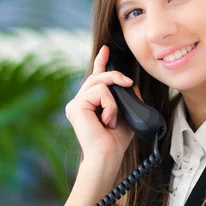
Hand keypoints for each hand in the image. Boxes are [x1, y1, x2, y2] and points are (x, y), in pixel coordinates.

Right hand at [65, 45, 142, 165]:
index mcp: (91, 103)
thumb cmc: (116, 140)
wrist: (108, 155)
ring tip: (113, 118)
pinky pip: (99, 92)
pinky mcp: (75, 106)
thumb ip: (128, 97)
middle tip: (128, 83)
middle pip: (98, 77)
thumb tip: (130, 84)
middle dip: (115, 76)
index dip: (101, 62)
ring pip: (100, 83)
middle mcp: (80, 102)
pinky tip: (107, 120)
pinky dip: (109, 105)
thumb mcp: (127, 113)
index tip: (106, 50)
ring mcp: (75, 103)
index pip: (95, 78)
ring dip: (114, 100)